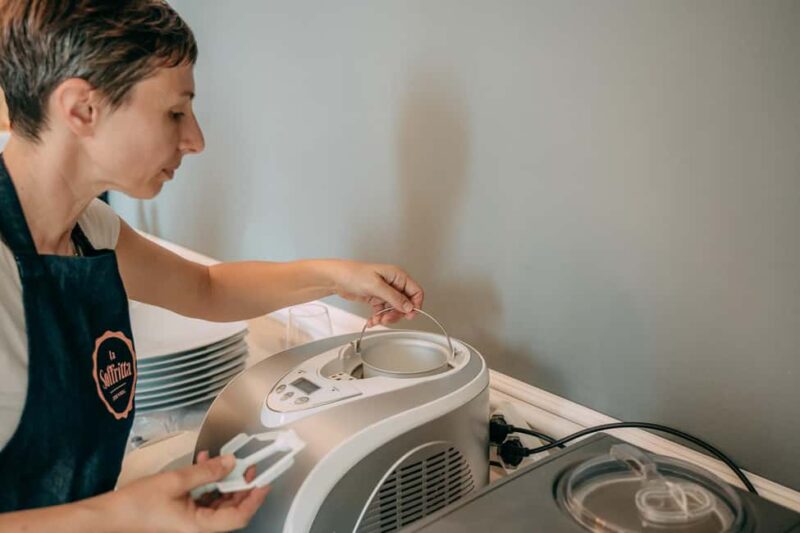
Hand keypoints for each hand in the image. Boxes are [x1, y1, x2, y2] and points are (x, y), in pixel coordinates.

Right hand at [105, 452, 268, 532]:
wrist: (109, 516)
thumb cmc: (137, 505)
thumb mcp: (176, 481)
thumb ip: (206, 472)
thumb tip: (230, 462)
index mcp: (199, 527)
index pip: (238, 516)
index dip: (254, 498)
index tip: (264, 479)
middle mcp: (198, 528)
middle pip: (231, 509)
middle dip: (242, 486)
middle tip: (248, 465)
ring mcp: (191, 523)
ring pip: (219, 502)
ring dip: (224, 481)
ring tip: (225, 460)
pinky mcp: (183, 515)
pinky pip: (204, 499)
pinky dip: (208, 482)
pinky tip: (204, 463)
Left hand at [329, 261, 423, 326]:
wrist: (336, 278)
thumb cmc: (353, 274)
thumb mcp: (376, 286)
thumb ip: (394, 297)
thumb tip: (409, 306)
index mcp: (397, 275)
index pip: (415, 291)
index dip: (415, 304)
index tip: (409, 315)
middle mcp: (393, 283)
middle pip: (405, 303)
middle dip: (396, 314)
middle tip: (386, 319)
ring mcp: (385, 292)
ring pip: (394, 309)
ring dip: (386, 317)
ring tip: (377, 320)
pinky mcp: (376, 298)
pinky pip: (383, 311)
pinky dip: (378, 317)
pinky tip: (372, 320)